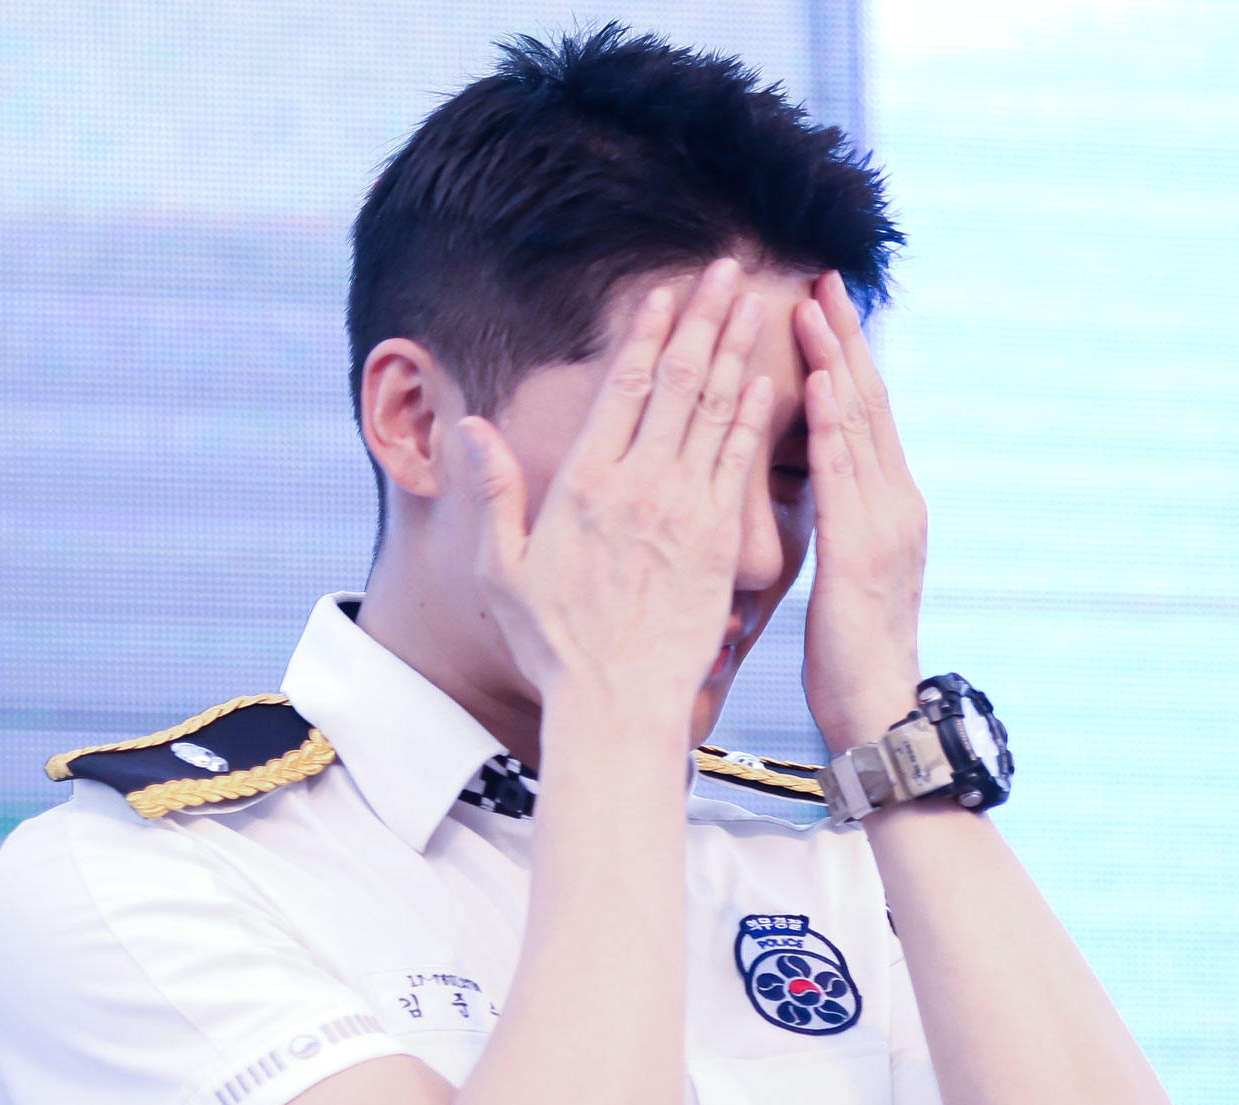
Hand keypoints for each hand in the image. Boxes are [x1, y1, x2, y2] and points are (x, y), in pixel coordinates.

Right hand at [459, 260, 777, 733]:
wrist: (618, 704)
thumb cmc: (555, 644)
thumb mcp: (503, 568)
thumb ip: (494, 492)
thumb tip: (471, 427)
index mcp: (584, 484)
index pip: (623, 388)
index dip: (647, 333)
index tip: (664, 291)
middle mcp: (639, 486)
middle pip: (679, 383)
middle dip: (704, 319)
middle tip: (728, 267)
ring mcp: (686, 512)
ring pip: (716, 412)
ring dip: (737, 349)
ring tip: (755, 300)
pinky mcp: (720, 542)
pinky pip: (741, 465)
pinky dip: (754, 417)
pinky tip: (768, 378)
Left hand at [794, 272, 928, 750]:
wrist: (878, 711)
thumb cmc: (851, 656)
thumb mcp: (847, 576)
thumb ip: (842, 524)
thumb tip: (822, 487)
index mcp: (890, 508)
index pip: (867, 417)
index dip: (848, 359)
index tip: (824, 308)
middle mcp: (896, 504)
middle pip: (871, 403)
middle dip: (847, 339)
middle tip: (825, 278)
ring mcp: (885, 523)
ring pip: (861, 425)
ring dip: (838, 360)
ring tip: (816, 305)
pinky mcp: (862, 549)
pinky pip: (844, 475)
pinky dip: (834, 422)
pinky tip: (822, 381)